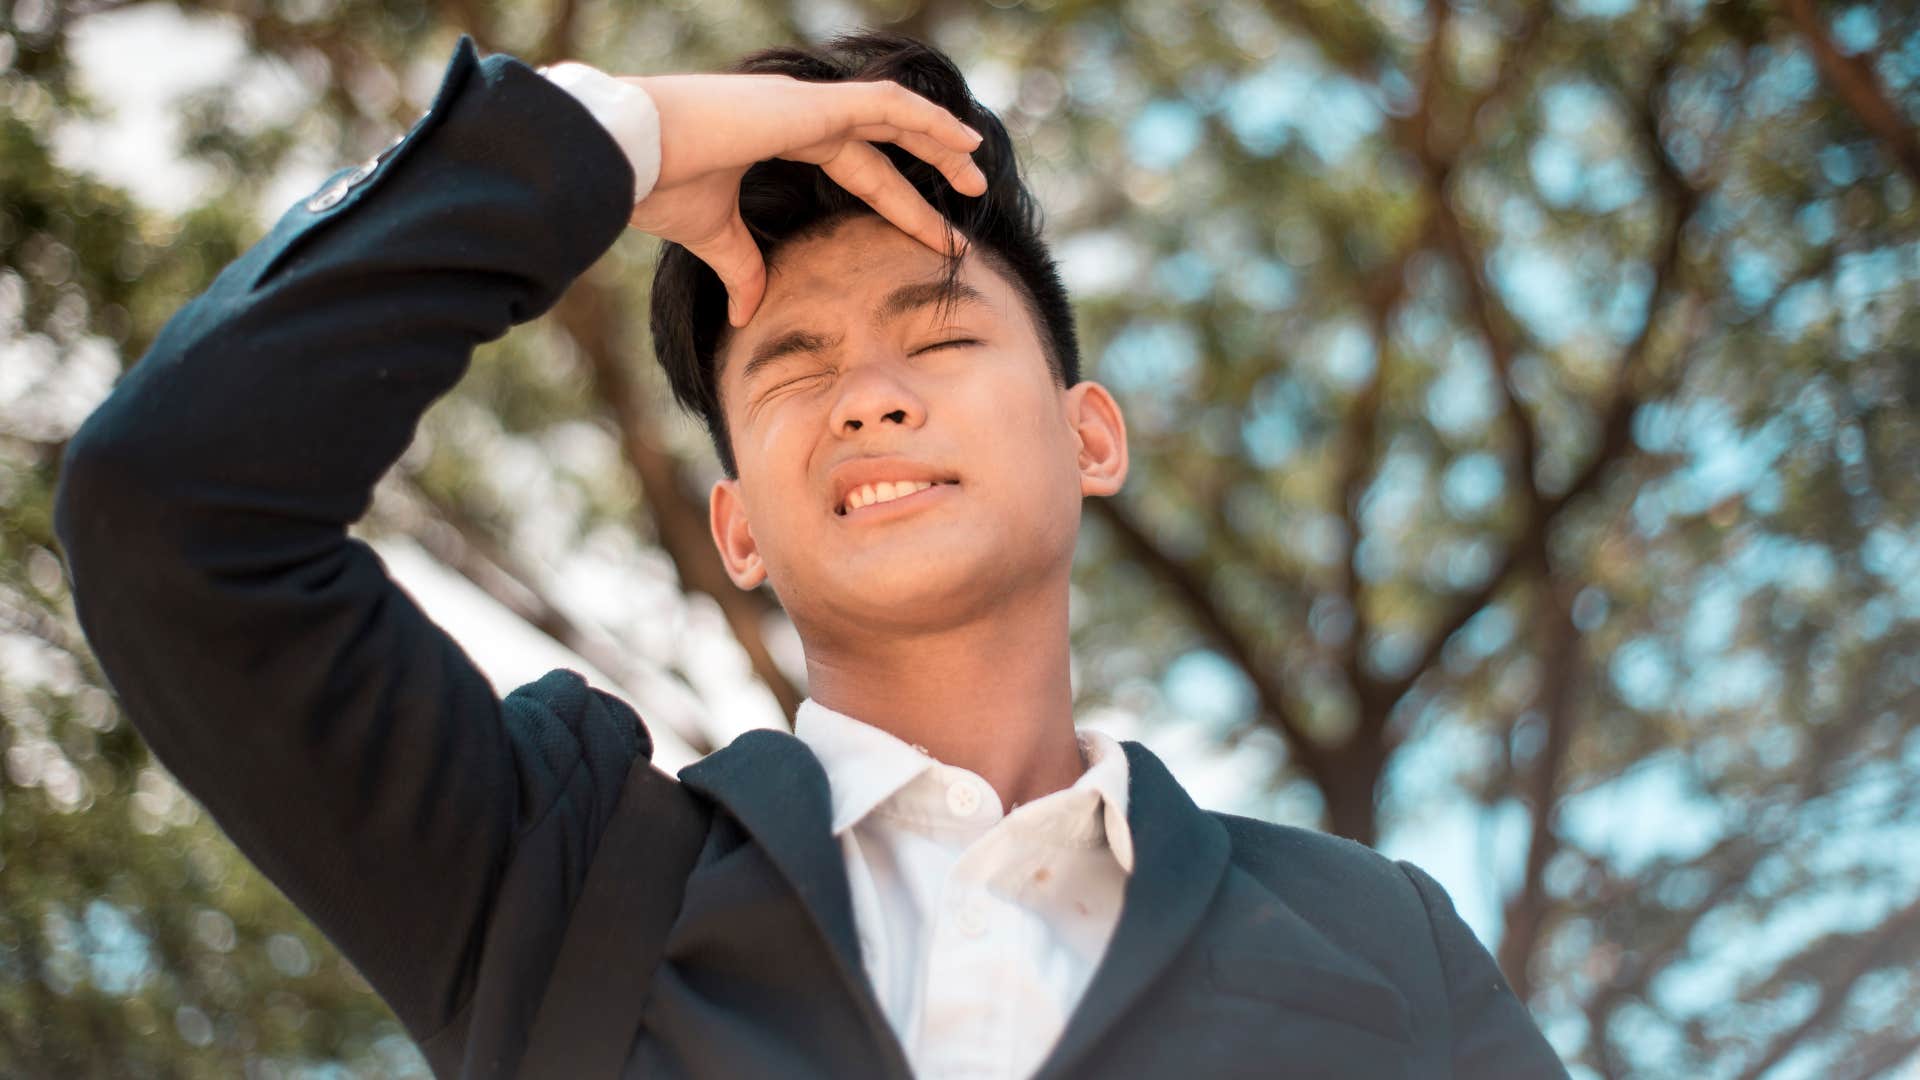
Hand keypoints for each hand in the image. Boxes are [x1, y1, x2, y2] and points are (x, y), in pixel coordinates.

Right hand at [619, 73, 988, 326]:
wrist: (629, 155)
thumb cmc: (658, 186)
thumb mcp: (711, 236)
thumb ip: (741, 267)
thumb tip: (748, 315)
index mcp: (780, 138)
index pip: (857, 169)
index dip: (897, 200)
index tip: (935, 234)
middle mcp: (799, 115)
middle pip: (883, 143)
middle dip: (930, 169)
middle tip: (972, 197)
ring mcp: (807, 104)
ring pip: (894, 115)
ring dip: (940, 140)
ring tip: (979, 170)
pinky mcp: (810, 105)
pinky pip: (888, 105)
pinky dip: (928, 121)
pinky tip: (963, 141)